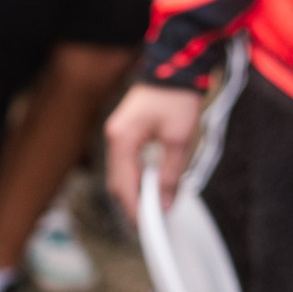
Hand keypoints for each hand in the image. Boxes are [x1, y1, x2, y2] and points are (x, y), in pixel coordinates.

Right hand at [106, 84, 205, 218]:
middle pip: (117, 183)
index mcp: (121, 140)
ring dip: (134, 192)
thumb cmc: (177, 96)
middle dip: (133, 204)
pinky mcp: (124, 132)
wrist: (176, 64)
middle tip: (152, 221)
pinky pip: (125, 163)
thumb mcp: (179, 138)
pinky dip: (136, 178)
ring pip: (120, 174)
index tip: (148, 227)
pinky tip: (150, 186)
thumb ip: (170, 173)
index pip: (123, 185)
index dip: (135, 209)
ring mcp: (116, 134)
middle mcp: (113, 138)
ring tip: (153, 207)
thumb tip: (166, 202)